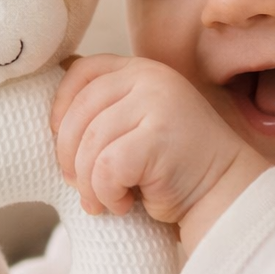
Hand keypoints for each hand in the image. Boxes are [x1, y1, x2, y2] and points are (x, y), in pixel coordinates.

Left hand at [51, 55, 268, 250]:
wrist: (223, 193)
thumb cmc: (172, 167)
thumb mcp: (137, 124)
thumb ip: (106, 111)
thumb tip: (52, 117)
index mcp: (140, 70)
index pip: (81, 72)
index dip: (61, 108)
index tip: (63, 142)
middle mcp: (149, 78)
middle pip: (78, 113)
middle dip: (69, 157)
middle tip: (81, 186)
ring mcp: (157, 104)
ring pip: (90, 145)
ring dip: (89, 184)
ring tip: (106, 200)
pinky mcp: (159, 137)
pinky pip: (106, 168)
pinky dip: (107, 194)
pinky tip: (124, 203)